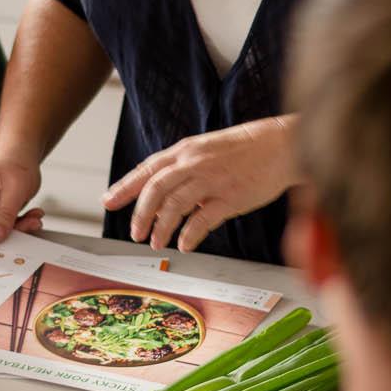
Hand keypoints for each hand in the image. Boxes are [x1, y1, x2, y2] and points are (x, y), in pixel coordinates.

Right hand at [0, 149, 45, 260]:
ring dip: (16, 229)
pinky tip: (31, 216)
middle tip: (26, 229)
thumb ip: (5, 214)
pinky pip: (2, 229)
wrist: (22, 154)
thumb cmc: (15, 162)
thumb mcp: (15, 188)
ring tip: (33, 219)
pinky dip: (19, 226)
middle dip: (3, 236)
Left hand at [104, 117, 295, 253]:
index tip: (108, 201)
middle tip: (133, 232)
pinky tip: (185, 245)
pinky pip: (202, 220)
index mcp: (186, 150)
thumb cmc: (246, 149)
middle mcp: (194, 163)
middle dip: (139, 214)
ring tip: (157, 242)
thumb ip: (185, 168)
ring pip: (174, 206)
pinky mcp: (230, 198)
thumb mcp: (208, 149)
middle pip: (155, 189)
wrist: (281, 145)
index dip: (125, 187)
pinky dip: (189, 235)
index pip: (148, 169)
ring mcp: (212, 181)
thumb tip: (165, 191)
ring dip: (161, 228)